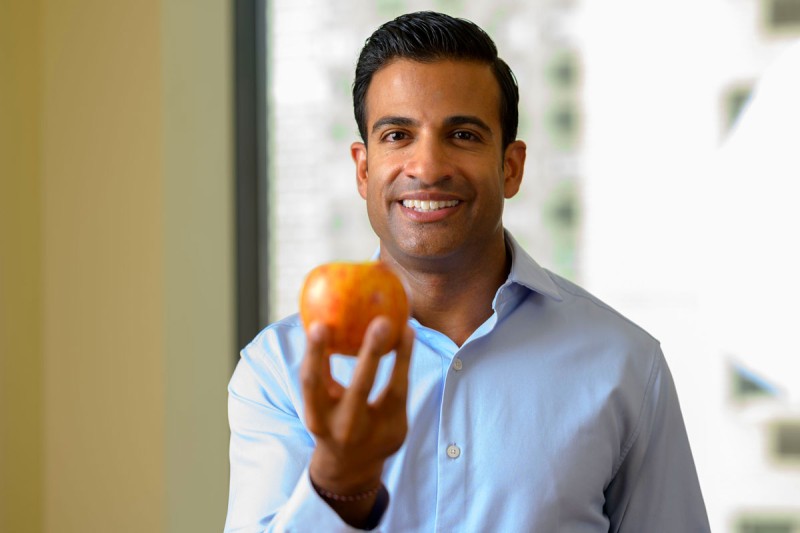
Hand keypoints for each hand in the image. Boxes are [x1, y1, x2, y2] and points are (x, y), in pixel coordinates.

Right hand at [301, 316, 413, 523]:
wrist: (350, 469)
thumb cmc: (331, 419)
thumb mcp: (319, 400)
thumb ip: (320, 368)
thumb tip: (317, 321)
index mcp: (318, 418)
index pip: (312, 382)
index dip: (314, 354)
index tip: (319, 324)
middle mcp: (345, 428)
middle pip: (360, 387)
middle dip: (371, 354)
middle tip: (381, 321)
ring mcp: (374, 433)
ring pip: (394, 390)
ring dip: (402, 356)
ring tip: (407, 327)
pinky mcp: (396, 432)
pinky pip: (403, 392)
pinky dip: (406, 365)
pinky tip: (410, 339)